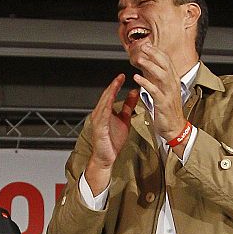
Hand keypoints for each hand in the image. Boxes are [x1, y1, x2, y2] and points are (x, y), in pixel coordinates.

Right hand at [85, 74, 138, 194]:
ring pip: (103, 103)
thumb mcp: (124, 120)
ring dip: (109, 93)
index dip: (116, 85)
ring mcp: (98, 121)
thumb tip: (134, 92)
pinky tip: (110, 100)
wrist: (106, 157)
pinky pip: (103, 115)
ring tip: (115, 84)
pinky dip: (107, 107)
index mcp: (106, 111)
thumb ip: (128, 106)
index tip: (123, 76)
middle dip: (113, 85)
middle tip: (120, 75)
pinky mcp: (99, 128)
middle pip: (106, 96)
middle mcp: (100, 114)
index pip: (110, 95)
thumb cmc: (112, 141)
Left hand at [131, 42, 186, 141]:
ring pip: (161, 75)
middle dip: (154, 54)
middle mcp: (173, 85)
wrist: (174, 128)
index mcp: (173, 81)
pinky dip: (146, 83)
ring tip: (139, 60)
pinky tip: (137, 78)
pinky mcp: (164, 103)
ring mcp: (169, 93)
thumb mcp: (164, 91)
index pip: (167, 62)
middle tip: (144, 47)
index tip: (148, 45)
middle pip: (165, 65)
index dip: (157, 52)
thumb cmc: (168, 110)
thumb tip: (150, 68)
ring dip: (150, 66)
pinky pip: (155, 91)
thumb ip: (158, 80)